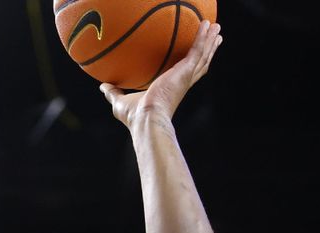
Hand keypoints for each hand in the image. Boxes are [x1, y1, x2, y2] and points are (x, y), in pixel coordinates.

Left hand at [99, 20, 221, 129]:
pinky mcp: (185, 72)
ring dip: (210, 41)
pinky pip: (197, 50)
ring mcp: (185, 77)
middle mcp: (182, 82)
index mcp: (172, 88)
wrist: (146, 119)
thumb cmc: (134, 117)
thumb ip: (113, 92)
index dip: (192, 64)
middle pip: (200, 63)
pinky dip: (203, 38)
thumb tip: (102, 86)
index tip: (197, 55)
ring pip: (203, 56)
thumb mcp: (120, 101)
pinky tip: (207, 25)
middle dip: (208, 50)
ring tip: (217, 28)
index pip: (185, 74)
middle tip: (216, 37)